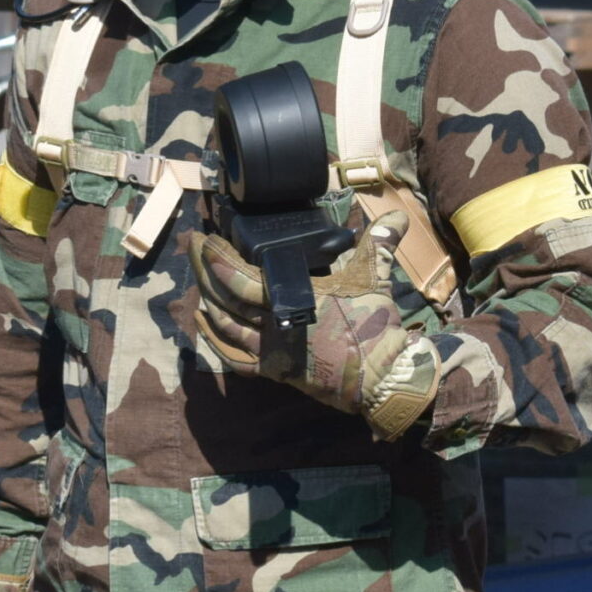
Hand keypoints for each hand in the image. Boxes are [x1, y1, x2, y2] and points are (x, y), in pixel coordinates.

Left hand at [192, 218, 438, 440]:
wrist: (381, 376)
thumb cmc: (376, 325)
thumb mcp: (376, 277)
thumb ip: (380, 242)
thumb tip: (398, 215)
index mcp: (295, 299)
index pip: (240, 279)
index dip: (218, 260)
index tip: (206, 240)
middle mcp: (275, 326)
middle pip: (224, 299)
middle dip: (204, 271)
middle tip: (193, 248)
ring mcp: (272, 351)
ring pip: (225, 326)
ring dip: (206, 301)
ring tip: (199, 277)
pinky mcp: (275, 370)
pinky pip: (234, 358)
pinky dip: (215, 339)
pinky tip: (204, 322)